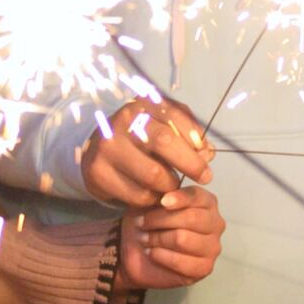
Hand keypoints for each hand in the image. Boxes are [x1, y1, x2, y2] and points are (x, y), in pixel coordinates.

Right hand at [81, 99, 212, 207]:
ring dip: (171, 185)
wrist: (97, 153)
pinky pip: (139, 194)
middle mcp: (122, 121)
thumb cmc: (140, 138)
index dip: (194, 136)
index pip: (174, 114)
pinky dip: (153, 199)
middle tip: (206, 176)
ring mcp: (108, 146)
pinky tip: (153, 193)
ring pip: (153, 174)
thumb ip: (186, 134)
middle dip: (191, 163)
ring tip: (173, 185)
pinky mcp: (99, 172)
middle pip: (164, 142)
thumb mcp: (162, 127)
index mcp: (141, 104)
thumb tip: (207, 152)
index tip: (206, 153)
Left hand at [115, 185, 223, 289]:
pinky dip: (161, 256)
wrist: (139, 248)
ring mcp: (213, 247)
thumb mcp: (153, 200)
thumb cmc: (150, 220)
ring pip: (183, 239)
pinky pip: (180, 261)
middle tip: (141, 222)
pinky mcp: (204, 268)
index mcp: (207, 202)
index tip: (162, 201)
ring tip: (144, 238)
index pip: (197, 196)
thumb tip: (166, 196)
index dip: (179, 198)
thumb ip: (163, 193)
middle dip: (160, 220)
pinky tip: (151, 252)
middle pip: (191, 218)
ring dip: (157, 238)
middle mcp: (215, 223)